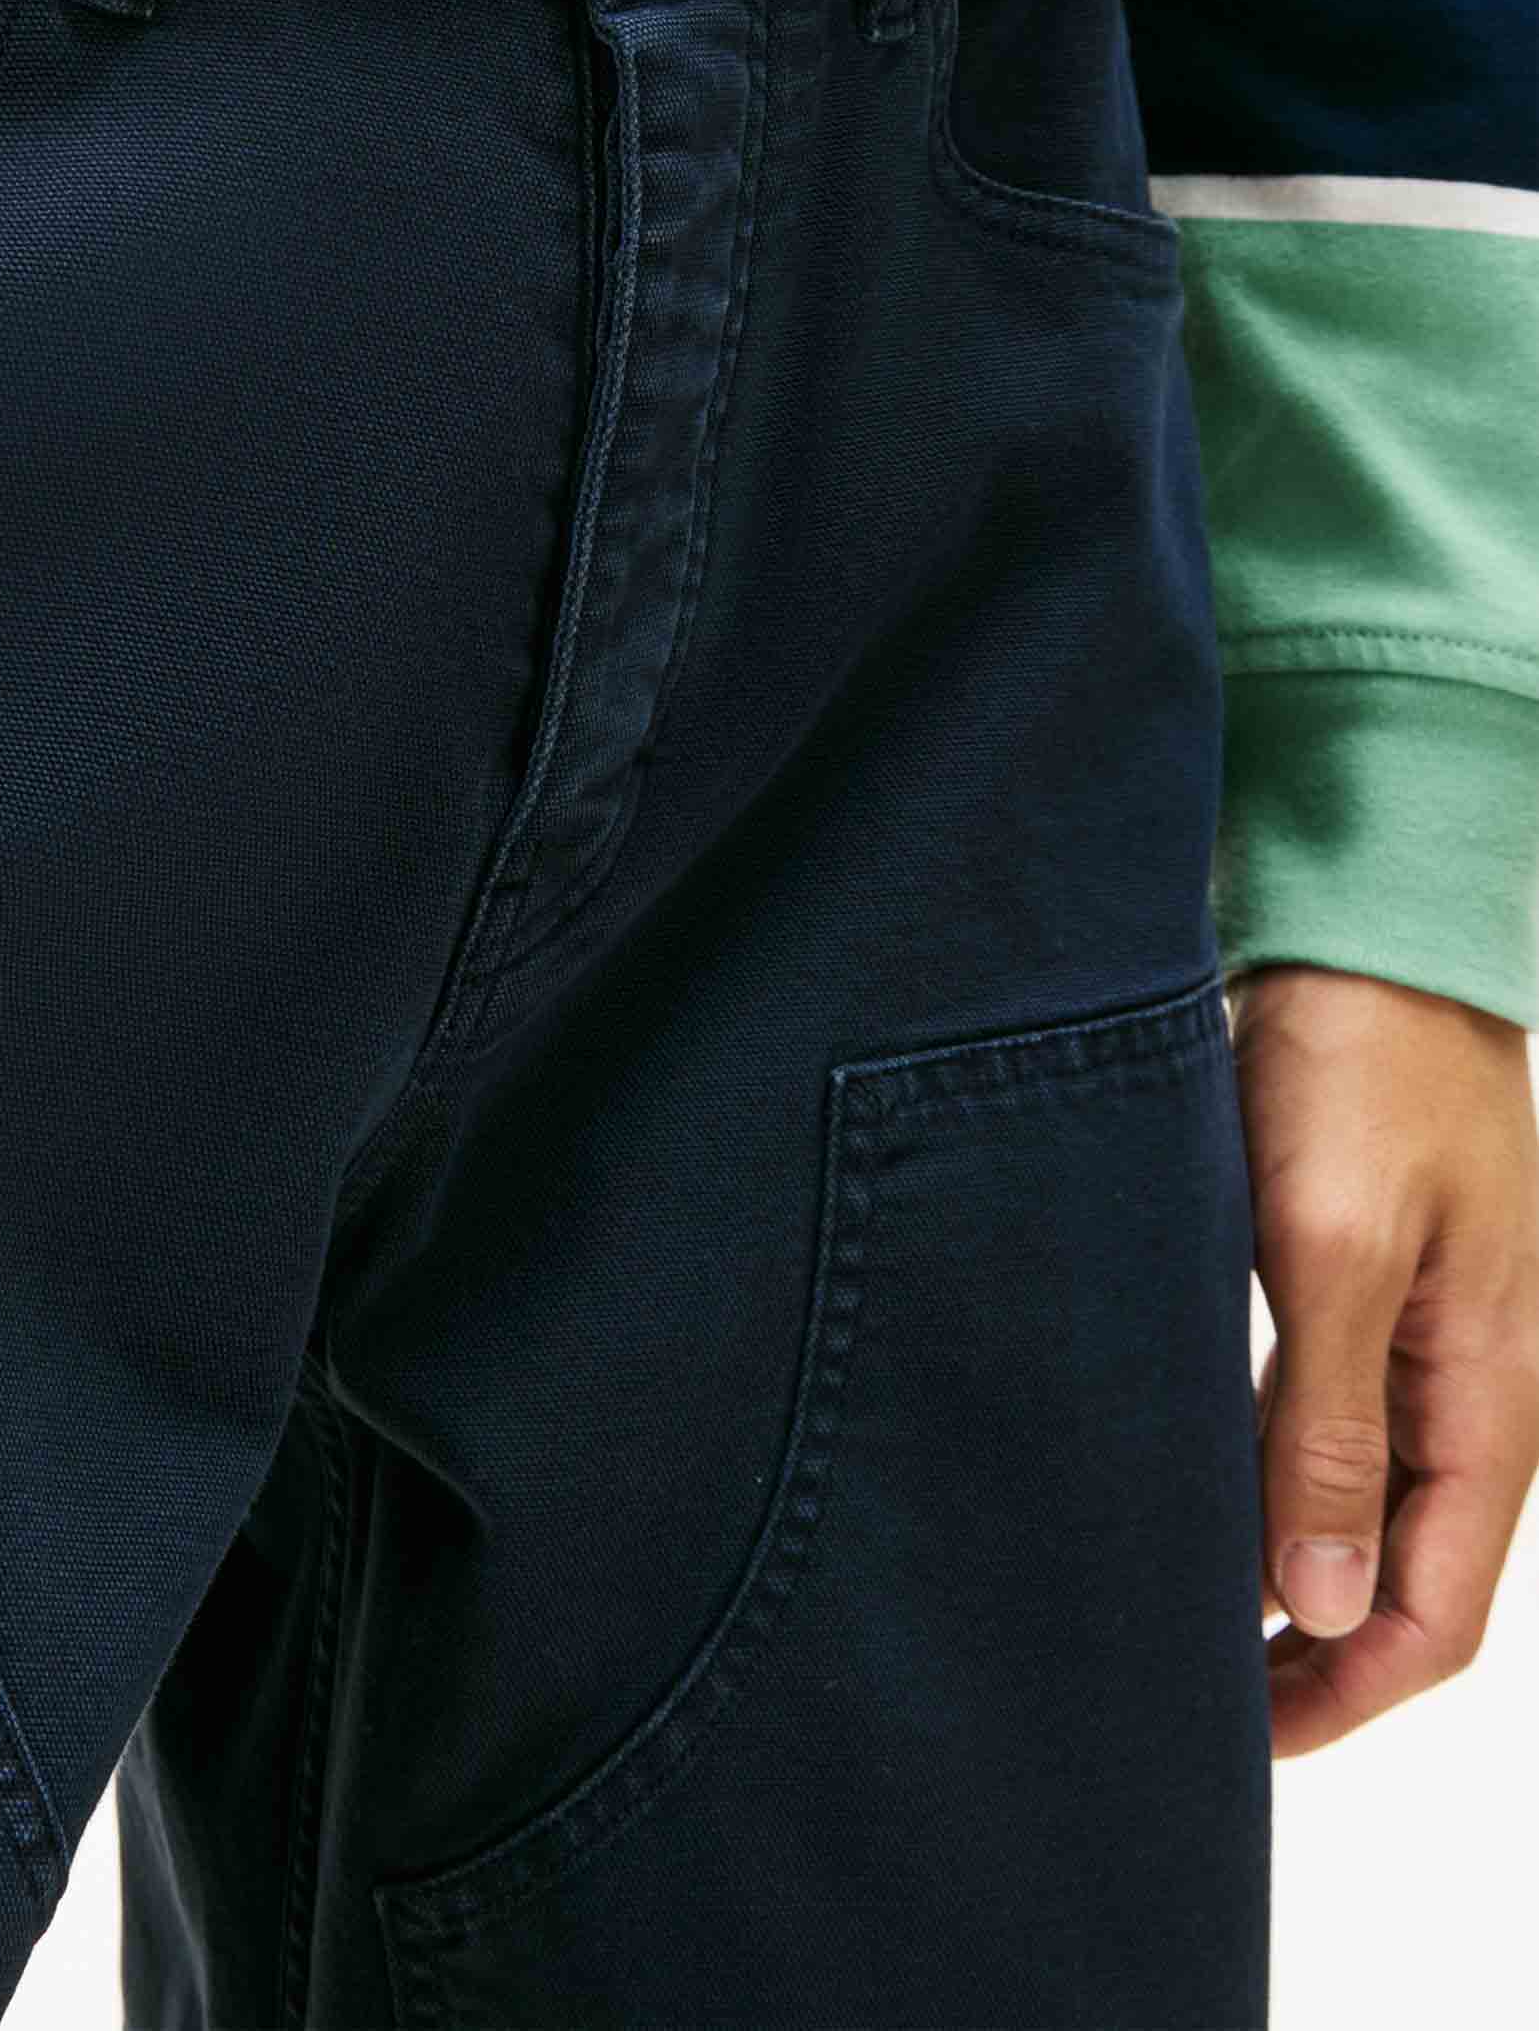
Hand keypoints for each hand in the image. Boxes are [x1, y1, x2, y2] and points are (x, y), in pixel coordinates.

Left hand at [1233, 963, 1538, 1754]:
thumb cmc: (1362, 1062)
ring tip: (1173, 1614)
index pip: (1436, 1609)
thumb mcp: (1336, 1247)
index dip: (1345, 1694)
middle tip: (1188, 1701)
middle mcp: (1467, 1379)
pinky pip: (1322, 1416)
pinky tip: (1185, 1484)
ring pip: (1354, 1497)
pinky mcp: (1357, 1275)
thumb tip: (1320, 1604)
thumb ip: (1328, 1424)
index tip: (1238, 1743)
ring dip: (1280, 1567)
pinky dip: (1265, 1474)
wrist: (1364, 920)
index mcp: (1491, 1392)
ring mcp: (1417, 1327)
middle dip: (1309, 1654)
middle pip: (1399, 1570)